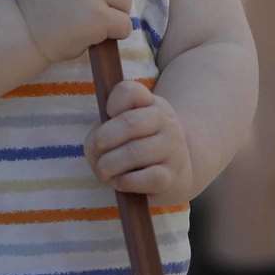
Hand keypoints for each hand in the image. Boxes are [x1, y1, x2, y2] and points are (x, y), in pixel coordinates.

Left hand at [85, 80, 192, 203]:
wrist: (179, 169)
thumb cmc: (141, 144)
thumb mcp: (128, 126)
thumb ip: (108, 128)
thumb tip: (95, 147)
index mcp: (152, 103)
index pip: (130, 92)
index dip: (112, 102)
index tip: (108, 113)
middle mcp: (166, 122)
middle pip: (129, 123)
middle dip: (102, 139)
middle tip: (95, 150)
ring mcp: (172, 149)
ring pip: (135, 152)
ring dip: (109, 164)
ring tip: (103, 170)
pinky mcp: (172, 177)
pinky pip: (146, 178)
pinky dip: (125, 181)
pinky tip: (119, 182)